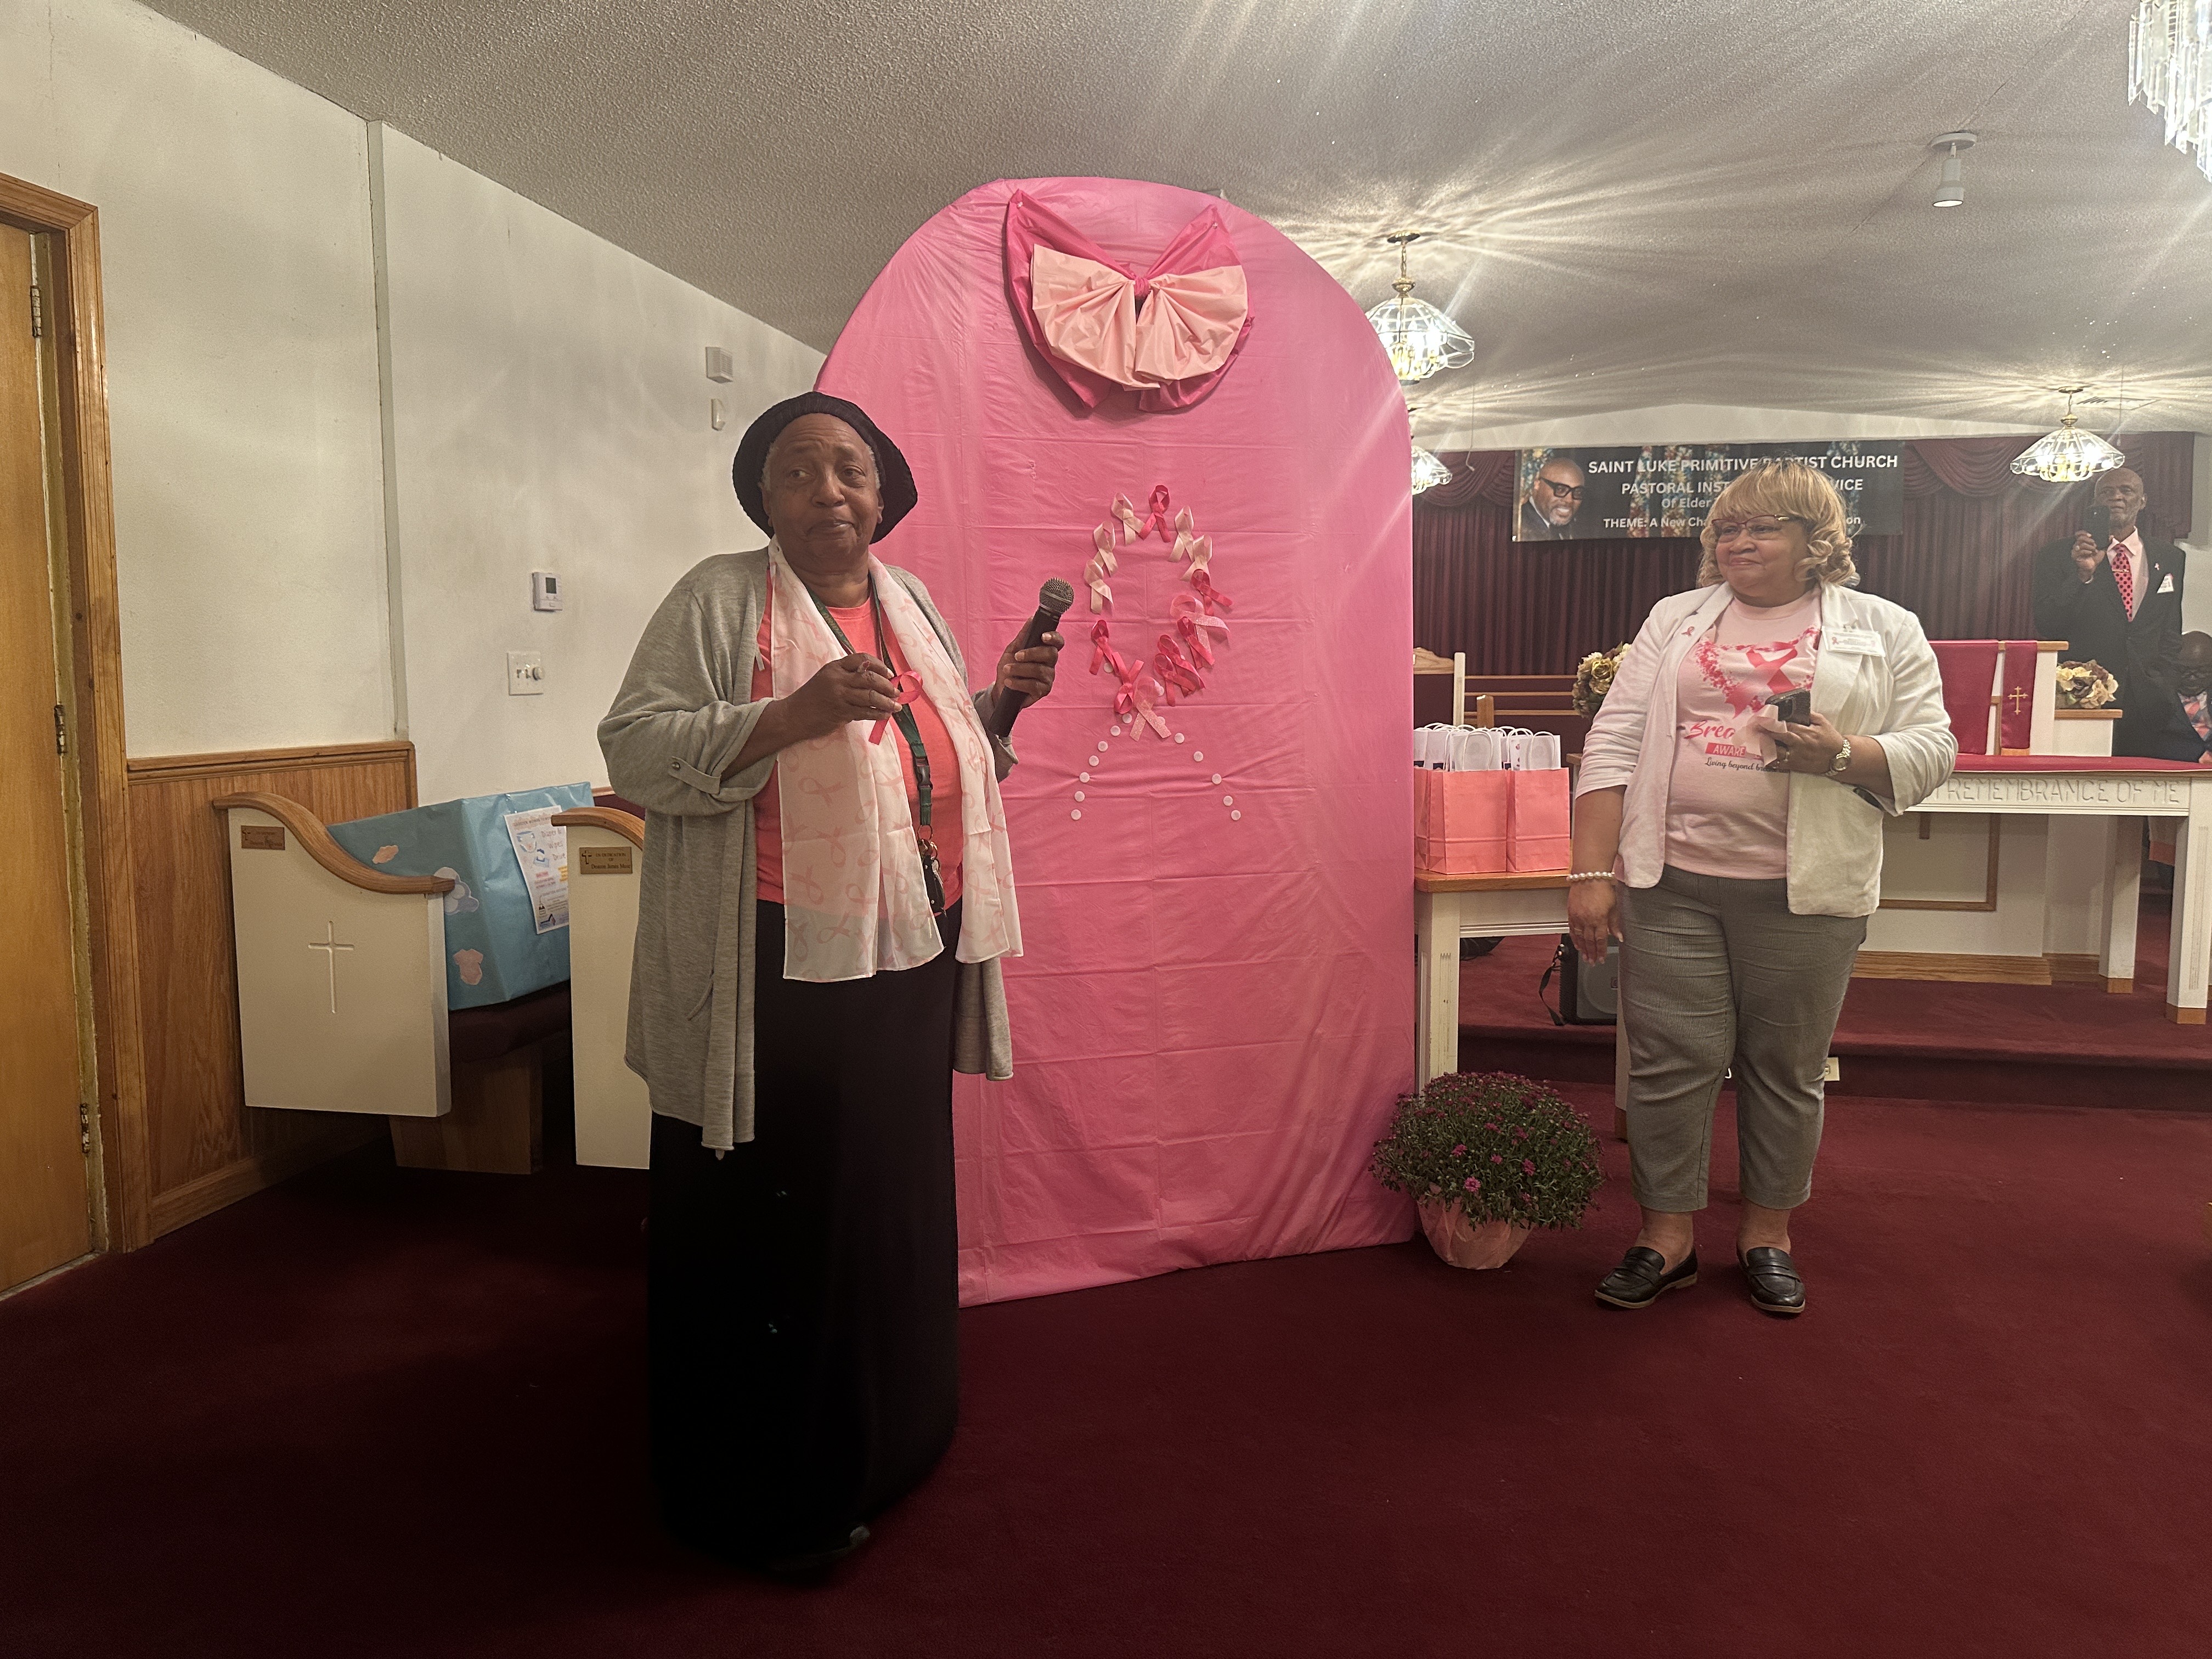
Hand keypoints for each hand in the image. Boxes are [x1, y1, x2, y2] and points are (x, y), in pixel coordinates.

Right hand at [782, 652, 902, 739]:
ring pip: (871, 696)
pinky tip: (884, 716)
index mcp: (835, 667)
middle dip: (887, 686)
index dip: (879, 666)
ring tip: (896, 706)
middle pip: (870, 678)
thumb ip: (847, 677)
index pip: (862, 658)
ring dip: (887, 702)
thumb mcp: (827, 679)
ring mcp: (839, 695)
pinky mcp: (840, 712)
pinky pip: (865, 712)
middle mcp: (837, 678)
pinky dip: (878, 714)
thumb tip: (876, 681)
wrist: (793, 715)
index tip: (889, 674)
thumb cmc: (812, 698)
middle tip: (896, 693)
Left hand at [996, 630, 1062, 705]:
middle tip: (1016, 656)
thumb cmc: (1009, 666)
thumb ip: (1023, 636)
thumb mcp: (1012, 649)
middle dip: (1032, 653)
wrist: (1001, 688)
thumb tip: (1031, 619)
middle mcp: (1050, 663)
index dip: (1054, 638)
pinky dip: (1019, 683)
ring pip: (1039, 670)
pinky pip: (1034, 685)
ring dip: (1020, 669)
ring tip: (1007, 670)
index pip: (1057, 642)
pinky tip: (1009, 682)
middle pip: (1050, 654)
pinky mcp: (1043, 690)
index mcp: (1045, 650)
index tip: (1043, 637)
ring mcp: (1048, 677)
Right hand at [1567, 879, 1619, 964]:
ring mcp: (1577, 917)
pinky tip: (1576, 944)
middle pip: (1589, 941)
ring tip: (1585, 957)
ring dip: (1583, 949)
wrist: (1589, 877)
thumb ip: (1615, 923)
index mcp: (1599, 919)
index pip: (1600, 940)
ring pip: (1579, 937)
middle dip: (1591, 953)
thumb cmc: (1602, 889)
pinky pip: (1572, 929)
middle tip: (1592, 962)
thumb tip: (1619, 936)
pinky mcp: (1571, 913)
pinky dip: (1574, 938)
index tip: (1601, 959)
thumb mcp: (1614, 906)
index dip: (1601, 951)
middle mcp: (1587, 920)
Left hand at [1759, 708, 1847, 774]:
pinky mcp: (1795, 765)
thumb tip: (1797, 708)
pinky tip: (1761, 754)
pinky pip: (1780, 763)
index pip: (1785, 725)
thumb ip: (1810, 715)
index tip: (1762, 717)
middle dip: (1765, 730)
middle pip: (1778, 736)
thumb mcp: (1823, 722)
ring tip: (1753, 739)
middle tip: (1752, 726)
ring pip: (1776, 751)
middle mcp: (1799, 744)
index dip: (1772, 721)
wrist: (1838, 758)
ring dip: (1764, 745)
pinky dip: (1770, 760)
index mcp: (1805, 731)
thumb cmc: (1830, 738)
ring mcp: (1796, 755)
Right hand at [2071, 531, 2104, 581]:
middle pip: (2080, 538)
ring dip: (2090, 547)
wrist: (2092, 567)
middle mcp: (2077, 545)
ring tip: (2093, 551)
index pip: (2078, 534)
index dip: (2083, 533)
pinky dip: (2087, 551)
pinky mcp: (2074, 556)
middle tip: (2095, 544)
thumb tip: (2111, 536)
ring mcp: (2075, 551)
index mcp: (2082, 542)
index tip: (2091, 535)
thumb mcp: (2102, 549)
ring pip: (2081, 544)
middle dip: (2089, 540)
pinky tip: (2090, 553)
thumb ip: (2106, 542)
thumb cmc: (2095, 558)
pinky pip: (2080, 551)